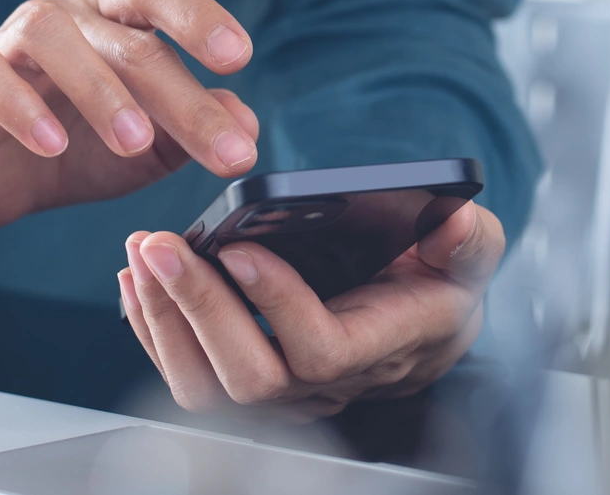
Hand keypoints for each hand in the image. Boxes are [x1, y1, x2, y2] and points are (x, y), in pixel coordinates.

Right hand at [0, 0, 260, 229]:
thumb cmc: (80, 147)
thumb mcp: (149, 148)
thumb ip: (193, 130)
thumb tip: (248, 125)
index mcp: (118, 18)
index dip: (198, 14)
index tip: (239, 57)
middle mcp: (70, 16)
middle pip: (127, 36)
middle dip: (181, 95)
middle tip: (224, 149)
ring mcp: (14, 40)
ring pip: (53, 37)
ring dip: (101, 91)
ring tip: (135, 143)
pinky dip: (22, 107)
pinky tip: (52, 145)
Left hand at [117, 202, 505, 421]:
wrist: (423, 321)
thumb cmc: (443, 281)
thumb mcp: (471, 254)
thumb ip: (468, 241)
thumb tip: (455, 219)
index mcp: (382, 346)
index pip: (320, 349)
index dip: (276, 305)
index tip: (239, 248)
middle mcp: (327, 383)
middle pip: (250, 376)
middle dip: (198, 308)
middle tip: (163, 245)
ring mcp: (285, 389)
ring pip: (208, 385)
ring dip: (165, 320)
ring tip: (144, 254)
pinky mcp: (250, 377)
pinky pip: (190, 374)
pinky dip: (153, 327)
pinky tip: (138, 279)